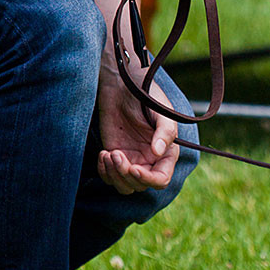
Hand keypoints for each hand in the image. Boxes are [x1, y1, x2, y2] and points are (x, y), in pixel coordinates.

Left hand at [96, 70, 179, 193]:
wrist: (122, 84)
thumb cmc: (147, 95)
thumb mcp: (161, 111)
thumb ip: (165, 132)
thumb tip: (157, 153)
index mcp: (167, 153)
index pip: (161, 179)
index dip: (148, 179)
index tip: (134, 168)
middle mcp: (150, 160)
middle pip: (140, 185)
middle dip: (126, 174)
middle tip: (116, 154)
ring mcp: (132, 159)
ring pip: (124, 185)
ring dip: (114, 175)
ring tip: (108, 154)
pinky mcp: (114, 156)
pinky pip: (109, 176)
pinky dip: (104, 171)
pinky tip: (103, 154)